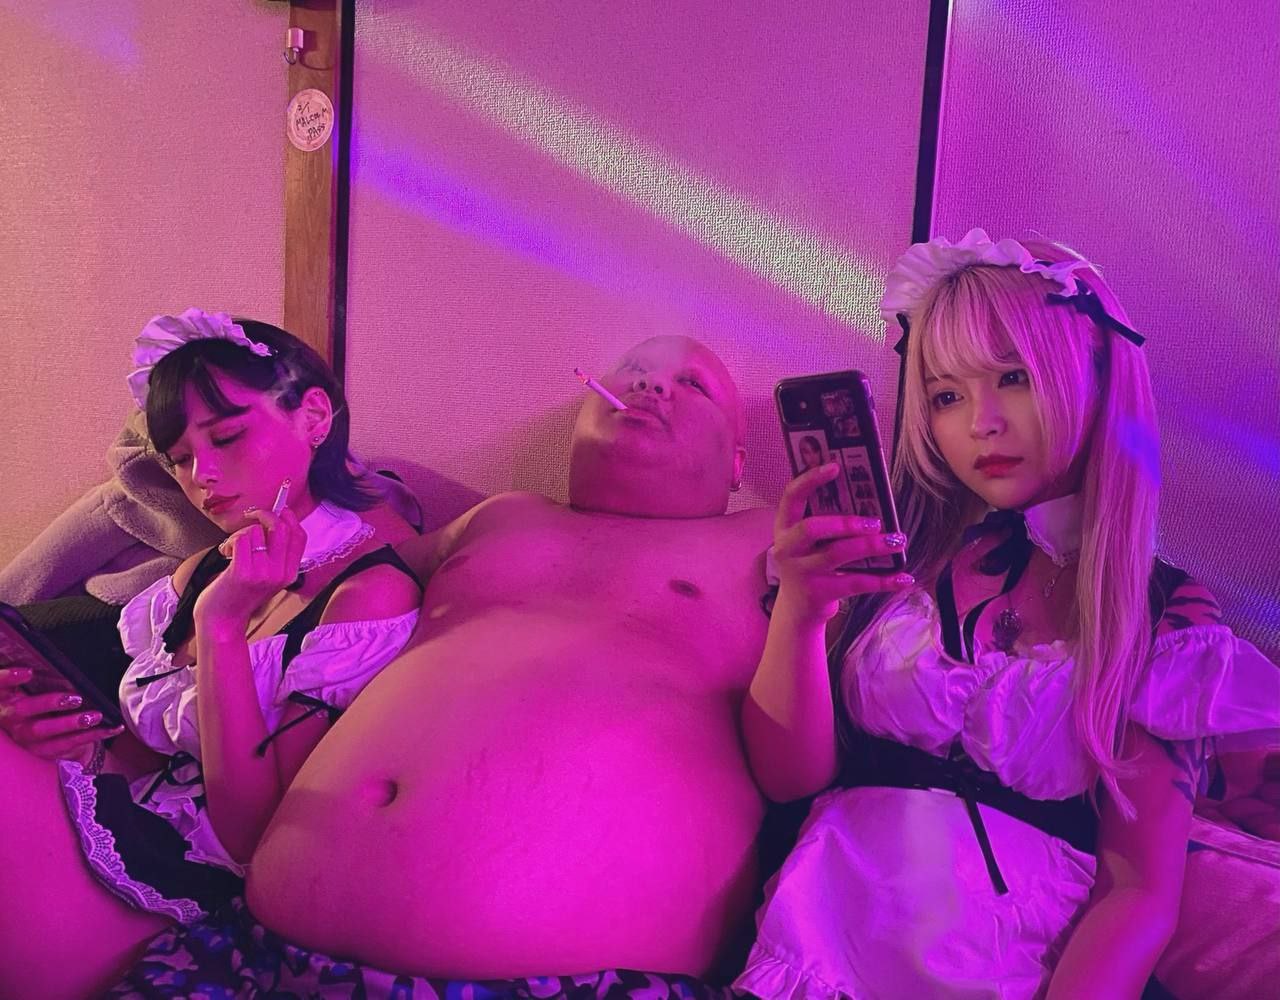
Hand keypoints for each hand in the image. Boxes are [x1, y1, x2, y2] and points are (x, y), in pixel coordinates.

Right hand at [0, 666, 124, 761]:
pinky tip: (112, 727)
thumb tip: (55, 656)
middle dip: (49, 702)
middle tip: (75, 698)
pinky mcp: (41, 752)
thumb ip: (41, 676)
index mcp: (6, 697)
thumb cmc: (40, 701)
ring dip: (72, 723)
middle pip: (23, 710)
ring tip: (95, 715)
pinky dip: (93, 735)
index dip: (7, 678)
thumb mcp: (34, 688)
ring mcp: (24, 738)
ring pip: (44, 731)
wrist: (43, 737)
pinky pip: (67, 744)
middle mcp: (11, 718)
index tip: (28, 671)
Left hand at [194, 507, 305, 632]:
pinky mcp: (243, 572)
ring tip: (233, 549)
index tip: (279, 509)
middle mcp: (280, 573)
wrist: (222, 621)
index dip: (289, 518)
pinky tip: (226, 553)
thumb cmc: (240, 594)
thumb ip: (276, 554)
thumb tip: (276, 520)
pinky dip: (230, 541)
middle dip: (264, 515)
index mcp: (290, 573)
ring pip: (256, 532)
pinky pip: (241, 539)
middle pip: (281, 529)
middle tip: (251, 516)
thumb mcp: (267, 576)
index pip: (299, 537)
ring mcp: (263, 573)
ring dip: (240, 534)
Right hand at [773, 463, 913, 623]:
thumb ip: (826, 521)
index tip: (835, 466)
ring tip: (896, 540)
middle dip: (846, 522)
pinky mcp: (820, 593)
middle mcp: (788, 548)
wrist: (798, 610)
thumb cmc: (810, 564)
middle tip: (875, 522)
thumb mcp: (808, 542)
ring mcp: (802, 572)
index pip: (791, 496)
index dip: (810, 479)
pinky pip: (857, 583)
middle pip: (813, 528)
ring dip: (871, 546)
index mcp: (784, 527)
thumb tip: (867, 498)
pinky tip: (904, 578)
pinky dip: (884, 581)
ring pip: (839, 553)